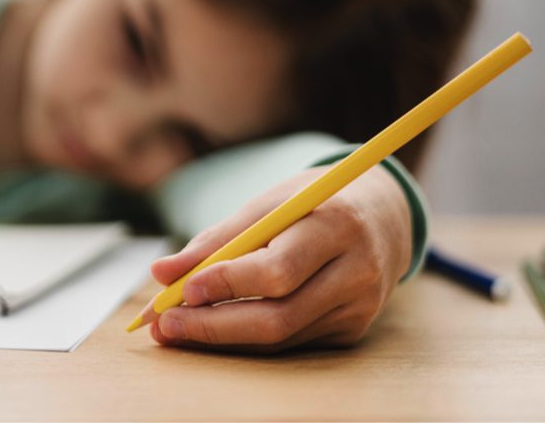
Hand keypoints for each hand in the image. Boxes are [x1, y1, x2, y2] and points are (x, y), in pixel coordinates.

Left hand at [148, 164, 411, 352]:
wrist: (383, 214)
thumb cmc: (313, 202)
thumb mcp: (269, 203)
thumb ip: (216, 239)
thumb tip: (161, 272)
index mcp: (335, 225)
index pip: (278, 269)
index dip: (226, 283)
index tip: (180, 289)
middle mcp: (355, 271)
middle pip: (278, 315)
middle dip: (213, 325)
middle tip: (164, 324)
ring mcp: (359, 306)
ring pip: (280, 336)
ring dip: (220, 337)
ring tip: (175, 329)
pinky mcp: (353, 328)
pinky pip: (290, 341)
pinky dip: (246, 339)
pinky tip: (211, 330)